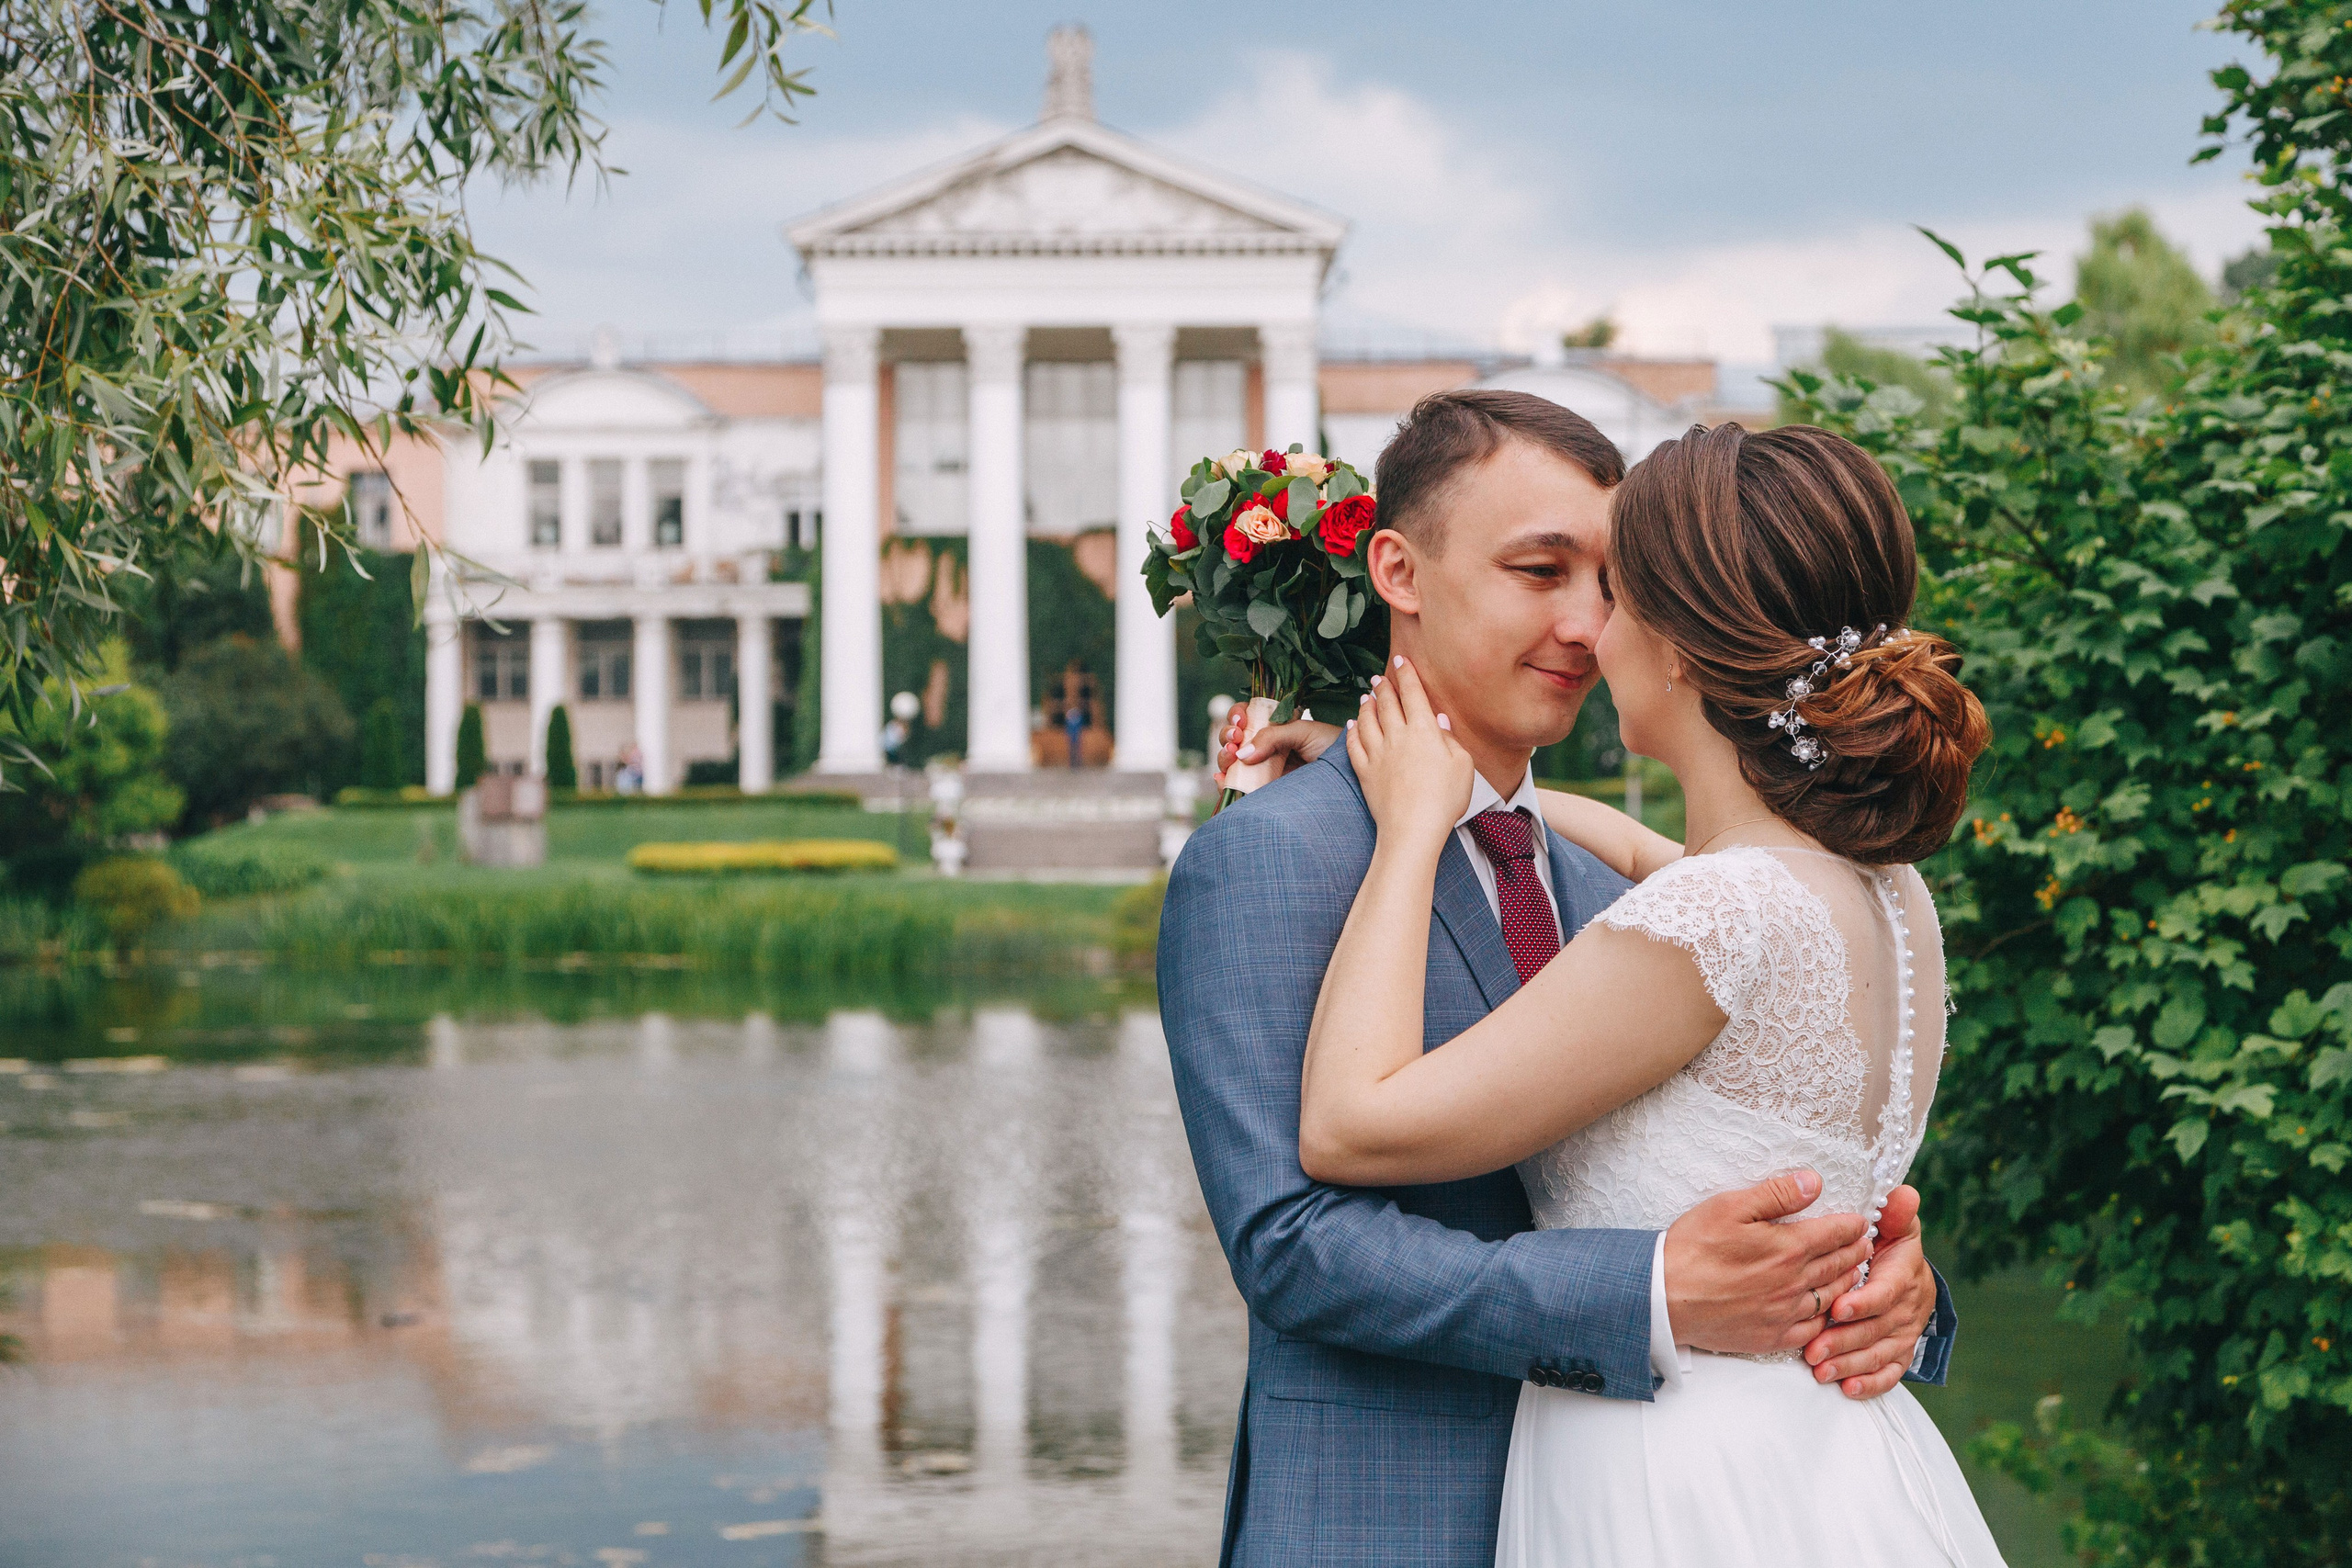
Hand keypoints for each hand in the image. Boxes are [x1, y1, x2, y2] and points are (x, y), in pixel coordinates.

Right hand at [1216, 706, 1342, 781]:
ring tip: (1230, 757)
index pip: (1246, 717)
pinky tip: (1221, 780)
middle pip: (1233, 739)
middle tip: (1235, 738)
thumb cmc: (1332, 747)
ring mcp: (1263, 769)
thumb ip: (1273, 737)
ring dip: (1223, 757)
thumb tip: (1241, 753)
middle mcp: (1265, 747)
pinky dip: (1224, 785)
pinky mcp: (1263, 791)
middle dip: (1227, 736)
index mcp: (1274, 727)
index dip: (1237, 716)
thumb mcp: (1303, 733)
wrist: (1348, 775)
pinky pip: (1237, 789)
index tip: (1241, 721)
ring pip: (1231, 763)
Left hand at [1345, 657, 1472, 844]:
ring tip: (1367, 696)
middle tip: (1379, 677)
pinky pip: (1353, 745)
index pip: (1413, 695)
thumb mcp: (1463, 766)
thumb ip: (1451, 740)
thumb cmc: (1444, 800)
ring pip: (1367, 720)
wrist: (1412, 829)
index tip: (1402, 661)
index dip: (1407, 675)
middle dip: (1383, 687)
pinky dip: (1352, 731)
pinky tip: (1352, 724)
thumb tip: (1440, 721)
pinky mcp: (1365, 772)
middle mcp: (1397, 737)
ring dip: (1367, 705)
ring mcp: (1377, 754)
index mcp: (1424, 732)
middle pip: (1387, 704)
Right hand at [1663, 1170, 1872, 1355]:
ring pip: (1832, 1296)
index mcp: (1788, 1247)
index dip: (1853, 1225)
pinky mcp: (1773, 1336)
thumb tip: (1814, 1182)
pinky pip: (1813, 1328)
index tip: (1861, 1221)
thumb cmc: (1693, 1247)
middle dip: (1855, 1251)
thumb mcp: (1730, 1206)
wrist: (1665, 1297)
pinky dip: (1827, 1316)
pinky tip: (1826, 1308)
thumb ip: (1777, 1194)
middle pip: (1840, 1264)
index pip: (1836, 1233)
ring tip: (1853, 1272)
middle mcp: (1795, 1282)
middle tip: (1864, 1244)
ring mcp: (1786, 1313)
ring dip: (1848, 1281)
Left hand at [1805, 1184, 1940, 1399]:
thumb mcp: (1893, 1225)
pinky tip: (1848, 1389)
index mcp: (1904, 1273)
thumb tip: (1903, 1193)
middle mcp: (1908, 1307)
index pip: (1886, 1292)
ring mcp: (1905, 1333)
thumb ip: (1893, 1212)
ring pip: (1880, 1354)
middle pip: (1877, 1329)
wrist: (1907, 1275)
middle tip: (1813, 1349)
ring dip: (1850, 1364)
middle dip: (1845, 1340)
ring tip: (1819, 1369)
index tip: (1837, 1308)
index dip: (1864, 1302)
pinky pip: (1890, 1373)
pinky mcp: (1900, 1352)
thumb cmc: (1889, 1245)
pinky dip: (1871, 1383)